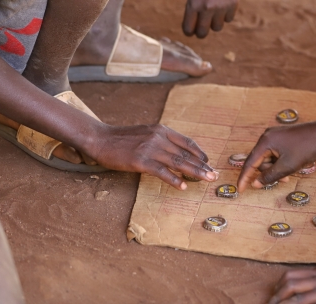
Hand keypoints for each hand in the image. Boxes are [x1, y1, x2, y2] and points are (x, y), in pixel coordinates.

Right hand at [90, 123, 218, 189]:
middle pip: (186, 153)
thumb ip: (162, 140)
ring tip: (206, 179)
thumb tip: (178, 153)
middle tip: (214, 174)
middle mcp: (158, 137)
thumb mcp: (146, 133)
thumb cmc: (123, 138)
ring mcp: (150, 149)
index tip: (208, 162)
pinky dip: (174, 179)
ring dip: (194, 172)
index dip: (200, 153)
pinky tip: (182, 186)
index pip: (187, 142)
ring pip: (178, 162)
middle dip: (202, 165)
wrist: (101, 138)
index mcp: (162, 130)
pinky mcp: (140, 161)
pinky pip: (161, 172)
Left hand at [183, 0, 241, 37]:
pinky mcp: (233, 4)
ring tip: (214, 14)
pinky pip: (229, 19)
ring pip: (217, 27)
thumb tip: (198, 16)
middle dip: (201, 32)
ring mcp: (221, 7)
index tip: (190, 30)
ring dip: (214, 23)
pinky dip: (226, 15)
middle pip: (203, 32)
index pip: (188, 27)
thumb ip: (195, 0)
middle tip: (201, 28)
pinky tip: (224, 6)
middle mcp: (207, 7)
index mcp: (193, 2)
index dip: (188, 31)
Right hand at [236, 121, 315, 189]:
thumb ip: (269, 176)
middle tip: (283, 180)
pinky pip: (276, 152)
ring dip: (276, 168)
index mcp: (265, 141)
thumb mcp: (287, 166)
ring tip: (290, 173)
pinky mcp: (282, 136)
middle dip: (268, 172)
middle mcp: (267, 136)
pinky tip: (291, 165)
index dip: (245, 177)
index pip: (250, 163)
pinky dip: (280, 162)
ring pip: (269, 157)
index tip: (240, 189)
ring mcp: (275, 135)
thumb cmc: (306, 148)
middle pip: (260, 160)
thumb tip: (255, 183)